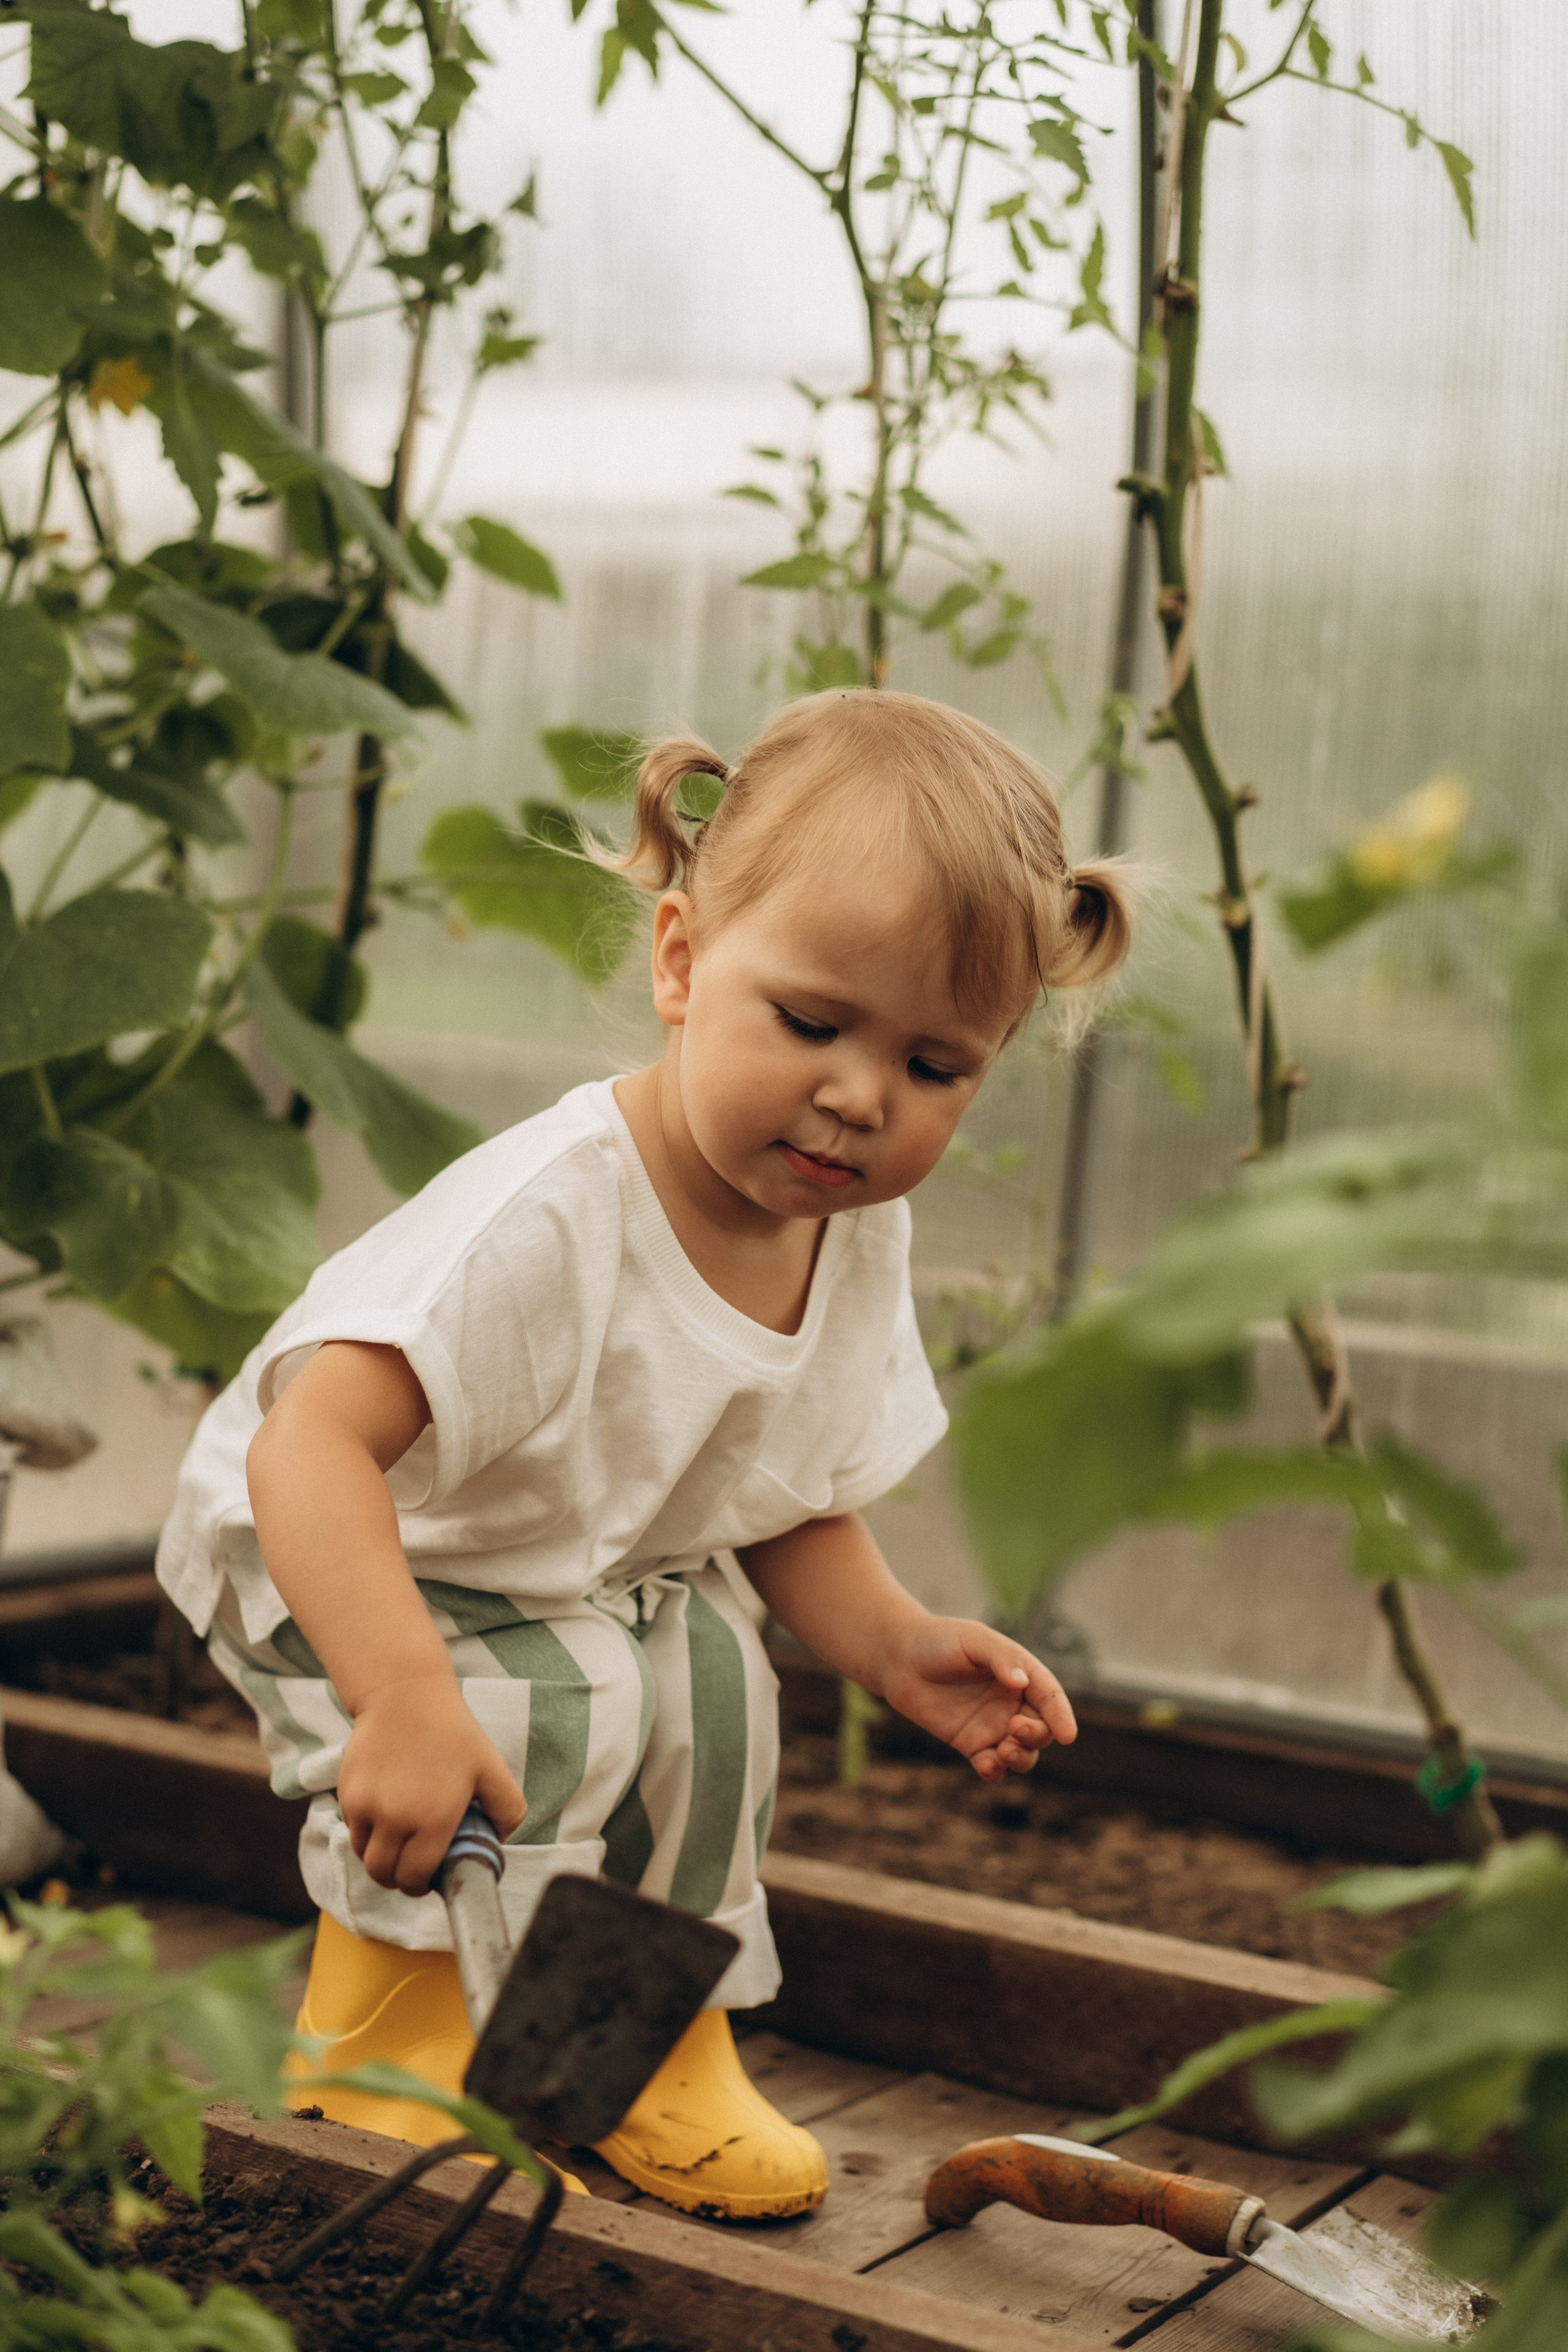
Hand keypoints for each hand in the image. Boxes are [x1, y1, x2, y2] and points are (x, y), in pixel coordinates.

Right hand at [338, 1671, 525, 1895]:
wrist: (404, 1695)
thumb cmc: (452, 1732)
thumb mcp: (492, 1768)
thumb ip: (508, 1810)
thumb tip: (500, 1840)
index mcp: (433, 1820)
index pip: (415, 1879)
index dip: (420, 1887)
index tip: (426, 1880)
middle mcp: (395, 1819)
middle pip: (384, 1876)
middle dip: (397, 1880)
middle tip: (410, 1869)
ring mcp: (366, 1807)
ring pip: (364, 1856)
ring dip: (379, 1858)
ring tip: (397, 1843)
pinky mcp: (347, 1793)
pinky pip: (353, 1829)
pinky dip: (366, 1833)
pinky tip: (384, 1814)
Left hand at [878, 1618, 1076, 1781]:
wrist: (899, 1658)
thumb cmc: (940, 1640)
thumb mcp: (974, 1640)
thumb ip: (1001, 1659)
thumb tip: (1022, 1683)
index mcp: (1022, 1674)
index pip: (1050, 1697)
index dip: (1061, 1716)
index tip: (1068, 1735)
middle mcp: (1013, 1702)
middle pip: (1041, 1729)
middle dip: (1037, 1735)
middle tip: (1014, 1729)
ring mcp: (993, 1725)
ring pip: (1023, 1753)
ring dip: (1021, 1758)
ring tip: (1004, 1751)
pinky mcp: (971, 1744)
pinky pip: (991, 1765)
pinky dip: (995, 1770)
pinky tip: (987, 1764)